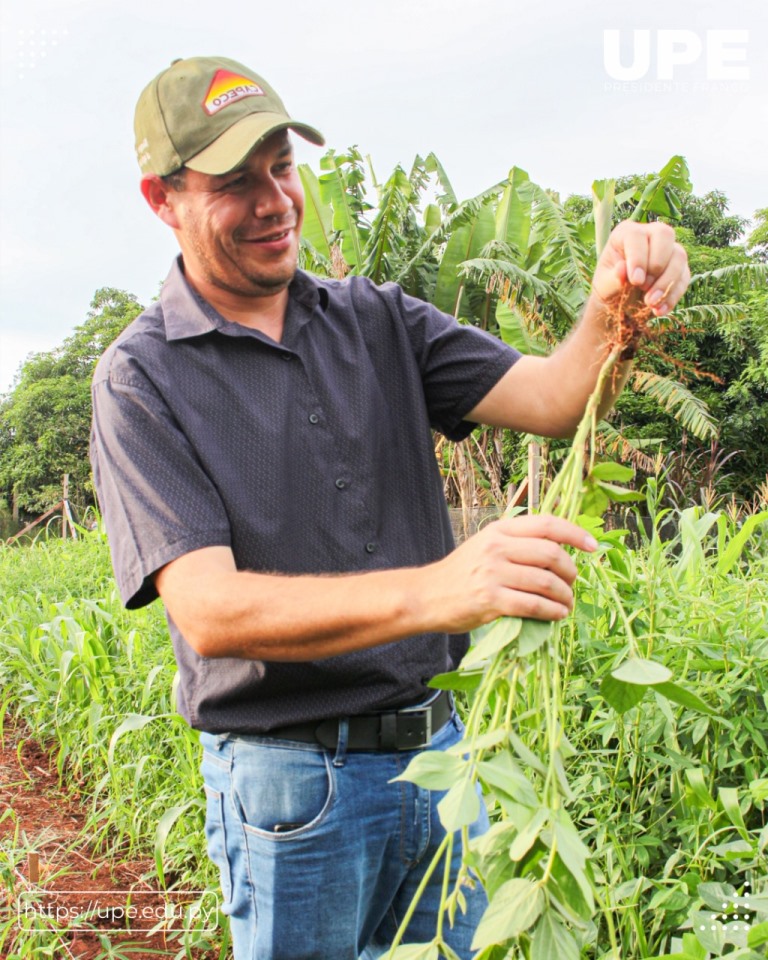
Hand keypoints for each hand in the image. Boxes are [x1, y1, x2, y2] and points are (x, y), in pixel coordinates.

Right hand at [419, 515, 597, 633]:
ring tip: (567, 604)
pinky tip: (556, 615)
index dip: (575, 534)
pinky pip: (534, 605)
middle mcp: (498, 547)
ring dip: (565, 596)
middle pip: (552, 554)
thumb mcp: (485, 546)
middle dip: (571, 572)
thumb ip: (516, 544)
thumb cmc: (461, 574)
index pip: (547, 524)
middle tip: (573, 584)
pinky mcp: (491, 600)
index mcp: (499, 530)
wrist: (426, 596)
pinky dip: (552, 612)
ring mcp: (493, 573)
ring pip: (546, 582)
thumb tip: (559, 552)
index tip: (593, 546)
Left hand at [591, 221, 690, 316]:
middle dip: (657, 264)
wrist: (621, 303)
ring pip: (679, 256)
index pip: (637, 236)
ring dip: (667, 282)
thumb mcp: (604, 286)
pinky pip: (684, 277)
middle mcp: (650, 235)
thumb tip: (622, 269)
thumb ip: (612, 278)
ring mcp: (668, 249)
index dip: (638, 258)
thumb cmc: (609, 287)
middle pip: (665, 235)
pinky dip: (673, 296)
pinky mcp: (679, 267)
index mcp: (626, 234)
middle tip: (642, 287)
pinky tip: (659, 310)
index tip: (635, 281)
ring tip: (650, 303)